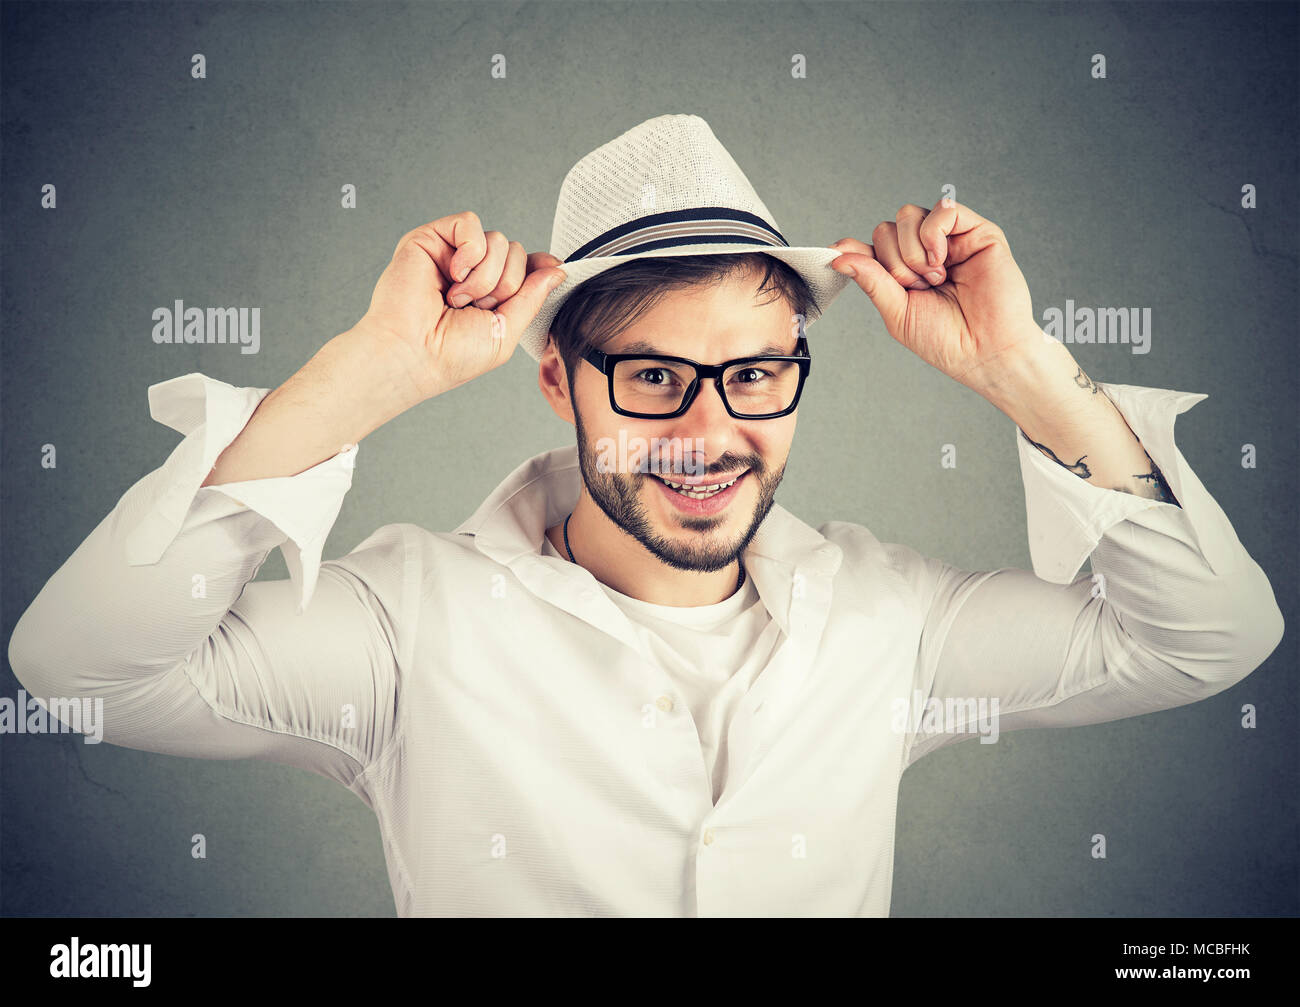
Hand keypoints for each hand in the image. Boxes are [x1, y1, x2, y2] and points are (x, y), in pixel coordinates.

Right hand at [356, 211, 565, 400]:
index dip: (538, 266)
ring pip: (498, 241)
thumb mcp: (506, 331)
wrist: (413, 353)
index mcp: (490, 294)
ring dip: (485, 277)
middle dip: (506, 285)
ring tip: (458, 299)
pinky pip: (470, 224)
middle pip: (516, 253)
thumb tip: (557, 269)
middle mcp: (472, 271)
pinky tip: (454, 276)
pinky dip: (470, 251)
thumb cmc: (451, 354)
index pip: (525, 265)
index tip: (549, 271)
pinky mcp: (431, 239)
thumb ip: (532, 297)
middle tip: (477, 308)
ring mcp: (452, 255)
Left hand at [828, 199, 1039, 391]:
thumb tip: (837, 254)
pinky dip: (933, 234)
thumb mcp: (897, 312)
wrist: (985, 351)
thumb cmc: (946, 339)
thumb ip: (871, 279)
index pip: (873, 246)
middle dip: (894, 263)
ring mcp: (951, 239)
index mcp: (905, 271)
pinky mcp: (977, 231)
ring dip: (912, 251)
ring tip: (935, 278)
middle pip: (886, 229)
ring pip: (908, 215)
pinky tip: (942, 260)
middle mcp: (926, 252)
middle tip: (918, 288)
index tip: (843, 258)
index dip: (858, 252)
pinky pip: (943, 208)